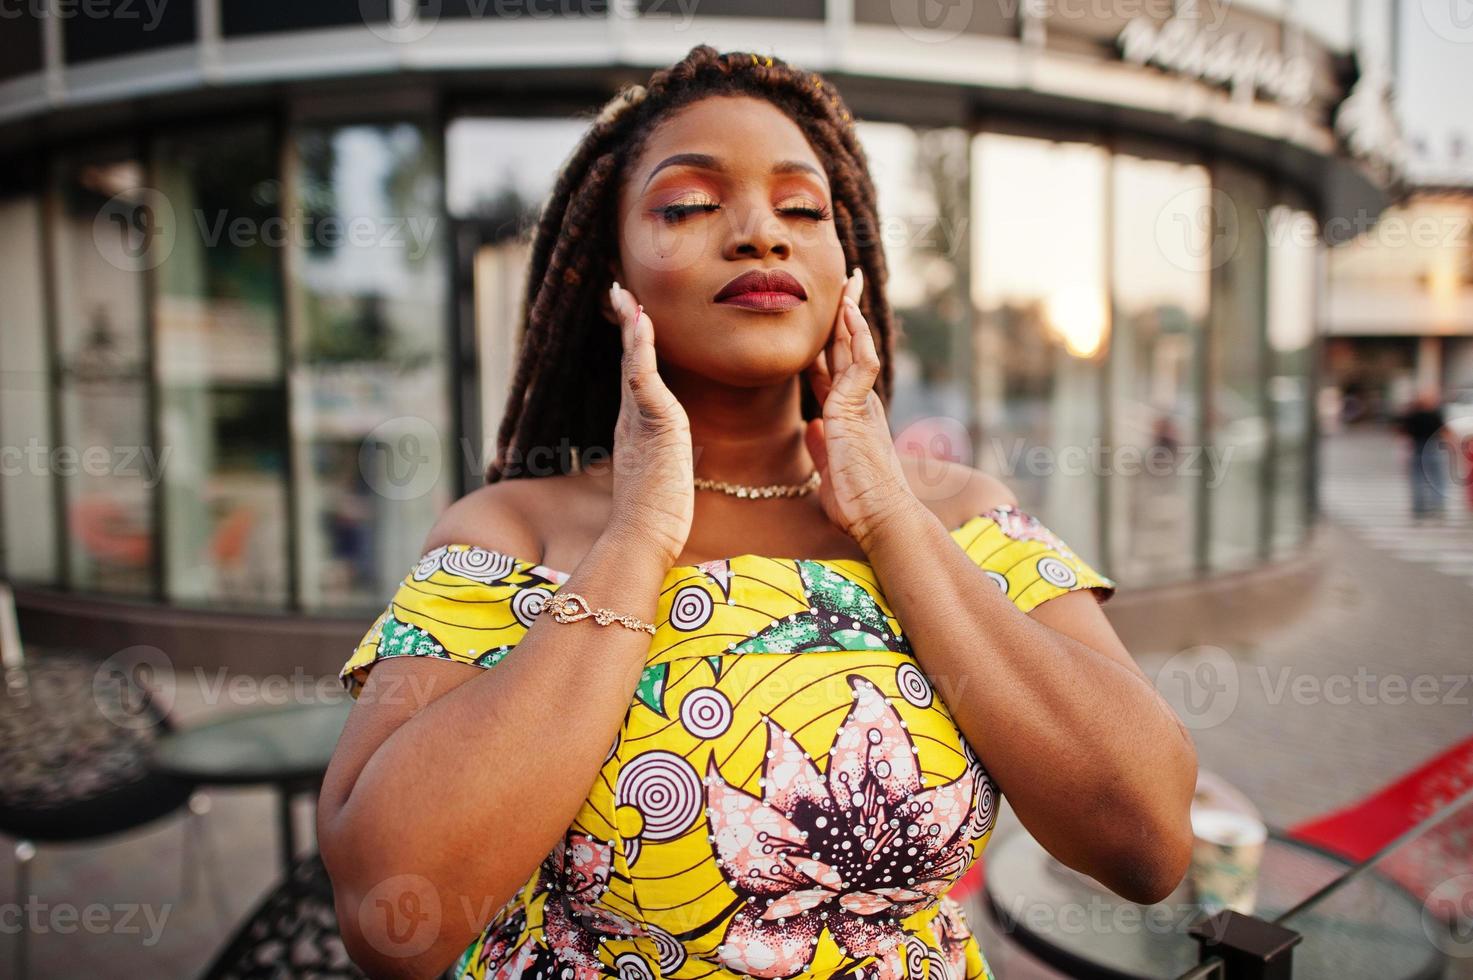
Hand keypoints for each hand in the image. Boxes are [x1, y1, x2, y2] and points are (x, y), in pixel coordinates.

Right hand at [606, 282, 693, 564]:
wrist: (641, 538)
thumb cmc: (656, 518)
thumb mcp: (667, 478)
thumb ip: (670, 458)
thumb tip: (682, 456)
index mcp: (635, 429)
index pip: (634, 378)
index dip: (632, 347)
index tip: (631, 318)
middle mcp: (631, 419)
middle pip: (626, 361)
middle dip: (624, 324)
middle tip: (617, 290)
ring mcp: (638, 420)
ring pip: (632, 362)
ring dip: (630, 325)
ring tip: (624, 294)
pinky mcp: (652, 424)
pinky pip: (642, 376)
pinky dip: (641, 348)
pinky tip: (641, 322)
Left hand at [803, 268, 915, 550]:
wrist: (879, 517)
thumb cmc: (858, 501)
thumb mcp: (831, 468)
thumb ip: (822, 446)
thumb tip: (813, 427)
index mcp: (850, 414)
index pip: (834, 368)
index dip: (828, 340)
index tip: (826, 317)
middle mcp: (859, 402)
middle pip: (847, 348)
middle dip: (845, 314)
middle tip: (848, 281)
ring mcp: (861, 403)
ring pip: (854, 347)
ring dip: (851, 313)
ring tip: (850, 281)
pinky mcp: (858, 409)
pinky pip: (860, 363)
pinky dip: (855, 336)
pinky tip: (849, 312)